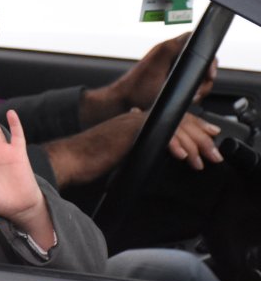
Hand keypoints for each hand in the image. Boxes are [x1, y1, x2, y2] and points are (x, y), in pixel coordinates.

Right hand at [46, 109, 222, 187]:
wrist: (68, 159)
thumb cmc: (84, 161)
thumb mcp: (116, 156)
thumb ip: (132, 151)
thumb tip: (145, 158)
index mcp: (131, 123)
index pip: (169, 119)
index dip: (192, 127)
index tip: (207, 138)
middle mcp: (134, 119)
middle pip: (177, 120)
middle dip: (200, 136)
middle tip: (213, 152)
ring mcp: (132, 123)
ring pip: (174, 126)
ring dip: (193, 145)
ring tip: (201, 161)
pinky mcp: (130, 131)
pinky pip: (161, 133)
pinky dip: (176, 145)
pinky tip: (182, 157)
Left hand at [81, 33, 217, 125]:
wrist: (123, 102)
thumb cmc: (135, 88)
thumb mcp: (156, 66)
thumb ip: (171, 50)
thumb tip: (189, 36)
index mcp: (167, 49)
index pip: (196, 40)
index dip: (207, 54)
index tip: (209, 72)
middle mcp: (170, 56)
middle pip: (201, 59)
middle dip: (206, 75)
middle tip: (201, 89)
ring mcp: (172, 68)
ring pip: (198, 72)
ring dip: (201, 85)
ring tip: (194, 96)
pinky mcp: (171, 79)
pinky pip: (190, 81)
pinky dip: (194, 90)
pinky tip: (190, 98)